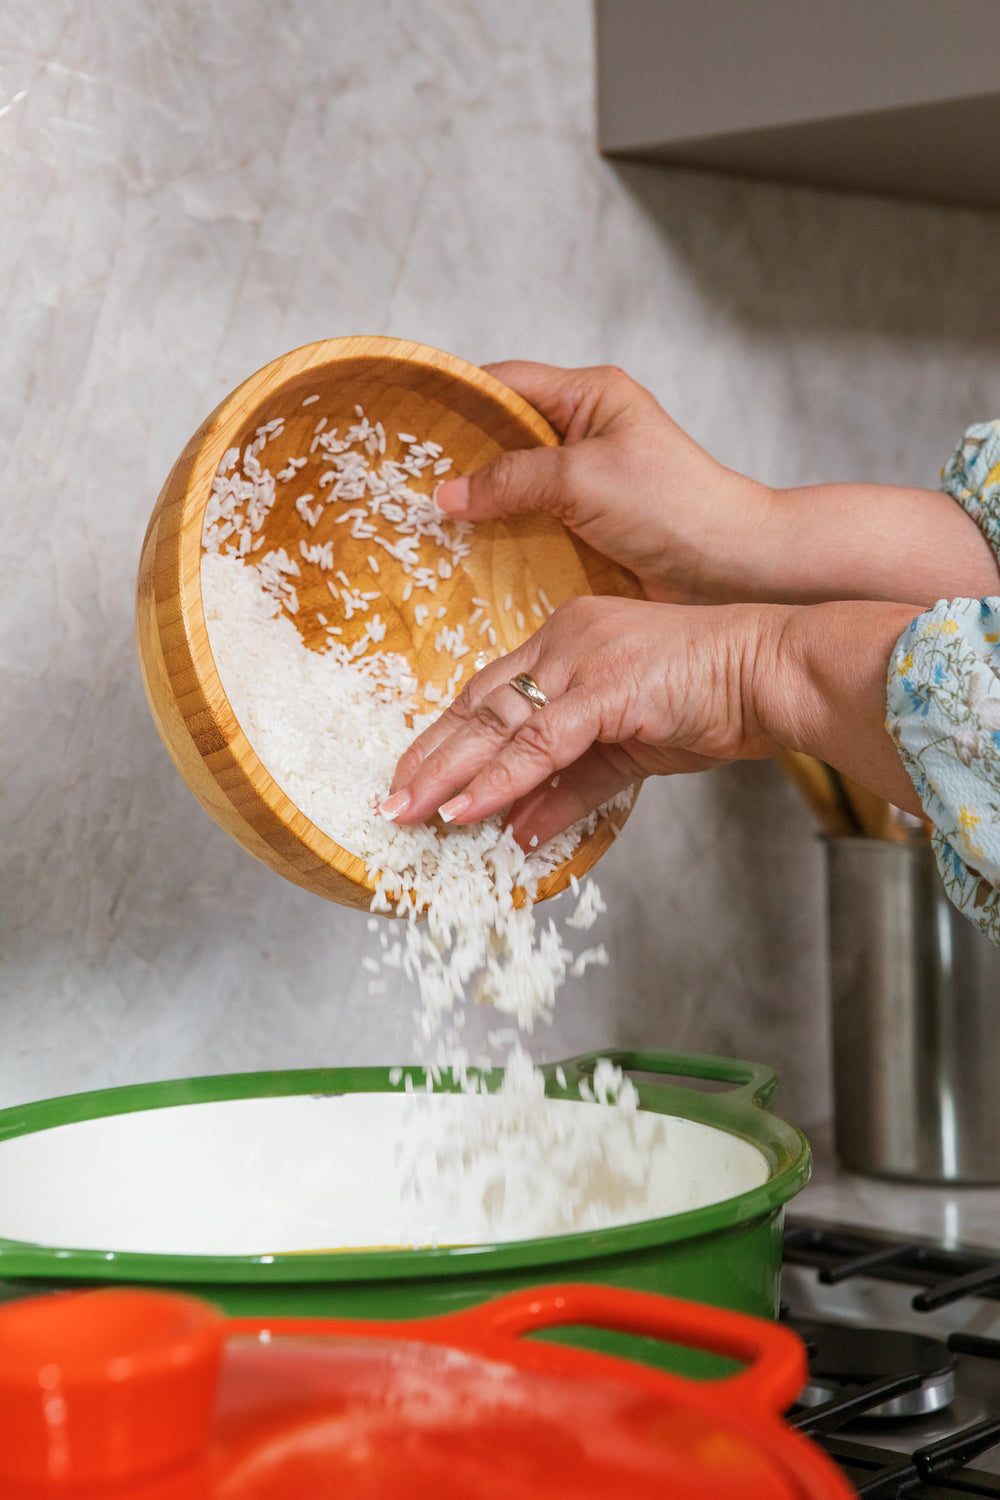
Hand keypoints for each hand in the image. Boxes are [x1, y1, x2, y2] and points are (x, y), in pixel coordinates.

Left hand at [383, 595, 786, 845]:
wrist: (773, 674)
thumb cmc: (712, 702)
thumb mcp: (627, 752)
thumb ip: (569, 788)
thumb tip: (519, 831)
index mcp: (565, 642)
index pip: (489, 694)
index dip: (447, 740)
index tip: (414, 777)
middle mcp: (564, 641)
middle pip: (478, 706)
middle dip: (430, 760)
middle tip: (391, 803)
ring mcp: (583, 660)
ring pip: (499, 723)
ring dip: (449, 774)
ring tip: (410, 813)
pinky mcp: (608, 687)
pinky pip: (541, 743)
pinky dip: (501, 779)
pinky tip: (467, 810)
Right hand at [437, 360, 999, 608]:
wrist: (730, 569)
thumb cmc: (672, 506)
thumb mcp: (582, 478)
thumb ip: (512, 478)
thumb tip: (445, 493)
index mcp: (589, 396)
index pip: (506, 383)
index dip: (456, 398)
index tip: (405, 419)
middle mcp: (584, 434)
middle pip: (503, 437)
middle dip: (458, 458)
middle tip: (402, 480)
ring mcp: (584, 484)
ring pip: (513, 486)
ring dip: (477, 506)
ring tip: (421, 522)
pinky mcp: (586, 529)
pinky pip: (531, 527)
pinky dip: (501, 539)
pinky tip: (465, 556)